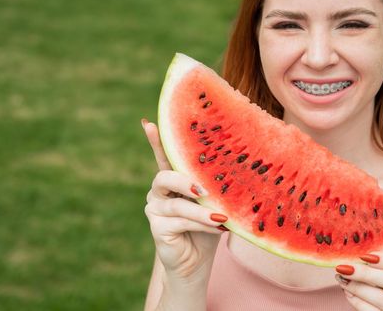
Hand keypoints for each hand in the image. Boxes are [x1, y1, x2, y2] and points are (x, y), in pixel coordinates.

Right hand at [142, 119, 225, 281]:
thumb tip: (234, 173)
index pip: (163, 156)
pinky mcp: (157, 227)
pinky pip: (181, 222)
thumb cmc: (207, 226)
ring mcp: (154, 209)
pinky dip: (203, 225)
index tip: (148, 123)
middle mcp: (158, 191)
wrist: (197, 260)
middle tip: (203, 191)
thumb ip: (213, 188)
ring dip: (201, 212)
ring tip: (222, 216)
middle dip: (184, 181)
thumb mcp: (213, 203)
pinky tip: (218, 227)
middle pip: (164, 177)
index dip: (156, 141)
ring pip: (177, 205)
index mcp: (172, 180)